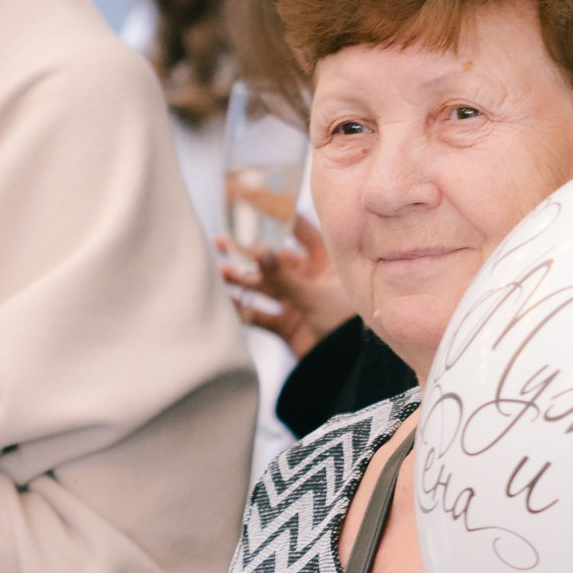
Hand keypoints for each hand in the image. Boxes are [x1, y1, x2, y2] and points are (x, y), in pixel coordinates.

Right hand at [219, 203, 352, 361]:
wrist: (351, 373)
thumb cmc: (347, 329)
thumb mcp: (316, 298)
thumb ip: (285, 278)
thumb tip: (258, 250)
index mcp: (328, 262)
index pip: (298, 228)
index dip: (275, 214)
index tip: (249, 200)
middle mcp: (312, 278)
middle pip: (275, 259)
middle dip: (247, 252)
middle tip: (222, 242)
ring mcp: (298, 301)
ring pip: (264, 285)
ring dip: (242, 279)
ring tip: (221, 274)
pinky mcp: (288, 325)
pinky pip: (260, 314)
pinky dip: (243, 309)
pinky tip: (225, 302)